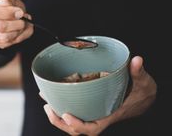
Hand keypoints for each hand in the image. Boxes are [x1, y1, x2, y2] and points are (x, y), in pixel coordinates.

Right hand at [0, 0, 32, 48]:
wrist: (5, 17)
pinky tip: (22, 30)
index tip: (20, 12)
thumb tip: (4, 3)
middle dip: (15, 24)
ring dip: (18, 31)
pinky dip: (19, 37)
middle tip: (24, 20)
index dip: (5, 12)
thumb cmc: (6, 5)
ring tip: (24, 24)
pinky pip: (8, 43)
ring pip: (3, 37)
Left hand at [42, 56, 156, 135]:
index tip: (67, 115)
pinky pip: (74, 110)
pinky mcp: (89, 106)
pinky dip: (61, 105)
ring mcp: (93, 112)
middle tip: (48, 107)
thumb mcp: (143, 83)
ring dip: (57, 115)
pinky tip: (52, 95)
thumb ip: (138, 72)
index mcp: (109, 115)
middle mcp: (99, 116)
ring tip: (46, 102)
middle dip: (60, 122)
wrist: (142, 98)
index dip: (78, 125)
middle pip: (76, 129)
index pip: (93, 128)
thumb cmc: (141, 93)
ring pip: (72, 122)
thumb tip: (136, 60)